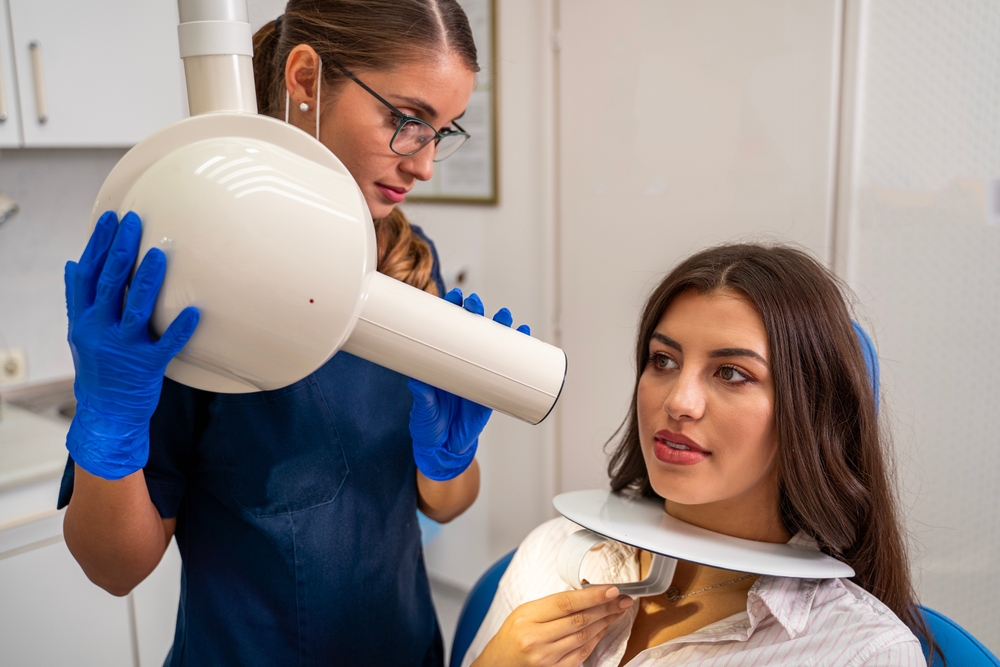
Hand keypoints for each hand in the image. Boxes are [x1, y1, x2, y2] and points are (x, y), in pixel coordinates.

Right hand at [65, 211, 198, 479]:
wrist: (107, 413)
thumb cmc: (98, 368)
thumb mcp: (80, 333)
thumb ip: (78, 298)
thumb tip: (72, 262)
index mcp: (84, 319)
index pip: (88, 274)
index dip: (98, 245)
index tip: (110, 217)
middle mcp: (99, 331)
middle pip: (110, 283)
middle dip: (122, 250)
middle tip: (135, 221)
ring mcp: (123, 349)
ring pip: (136, 309)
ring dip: (147, 281)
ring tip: (159, 253)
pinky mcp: (147, 366)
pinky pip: (166, 344)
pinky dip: (179, 328)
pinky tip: (194, 311)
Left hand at [408, 288, 529, 480]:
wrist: (445, 449)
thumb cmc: (429, 425)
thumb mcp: (422, 410)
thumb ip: (421, 396)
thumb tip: (417, 381)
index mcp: (441, 360)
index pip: (447, 328)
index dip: (452, 309)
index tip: (454, 297)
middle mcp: (461, 361)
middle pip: (471, 329)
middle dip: (476, 312)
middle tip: (475, 304)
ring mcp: (479, 373)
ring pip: (493, 343)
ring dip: (501, 326)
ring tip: (505, 316)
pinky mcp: (494, 388)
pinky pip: (509, 366)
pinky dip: (520, 349)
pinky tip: (525, 335)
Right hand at [474, 585, 632, 666]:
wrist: (499, 664)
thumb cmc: (512, 635)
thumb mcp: (525, 612)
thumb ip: (552, 605)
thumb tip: (585, 594)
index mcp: (528, 617)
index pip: (567, 603)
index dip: (593, 596)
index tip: (611, 590)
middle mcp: (537, 638)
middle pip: (580, 619)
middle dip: (606, 608)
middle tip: (622, 599)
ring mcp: (546, 657)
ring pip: (585, 636)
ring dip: (605, 622)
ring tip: (616, 611)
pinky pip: (582, 653)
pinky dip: (596, 639)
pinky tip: (603, 628)